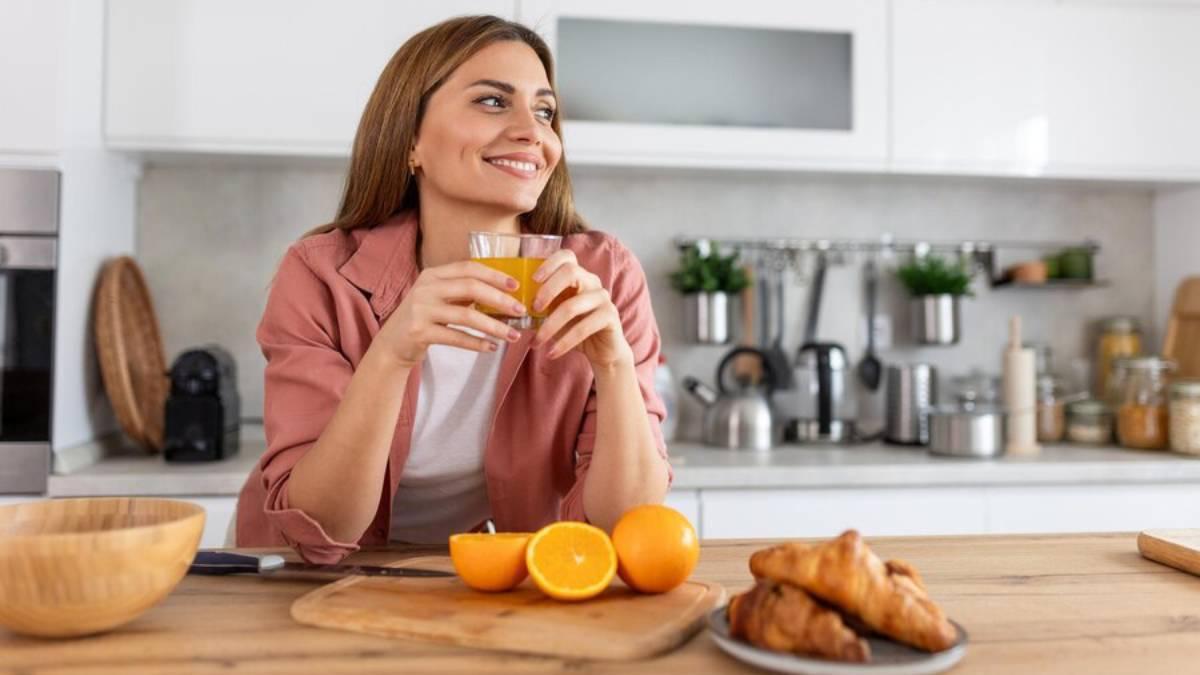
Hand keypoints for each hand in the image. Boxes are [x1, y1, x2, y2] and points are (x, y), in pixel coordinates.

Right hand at [375, 261, 525, 368]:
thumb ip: (462, 293)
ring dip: (494, 326)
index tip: (515, 285)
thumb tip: (503, 295)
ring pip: (467, 315)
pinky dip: (477, 343)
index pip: (468, 268)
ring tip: (513, 335)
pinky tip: (492, 348)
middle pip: (470, 287)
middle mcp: (426, 288)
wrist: (391, 345)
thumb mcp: (438, 299)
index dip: (494, 275)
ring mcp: (421, 310)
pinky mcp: (419, 332)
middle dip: (500, 299)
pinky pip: (456, 336)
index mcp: (432, 275)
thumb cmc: (423, 320)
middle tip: (520, 310)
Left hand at [531, 249, 632, 369]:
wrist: (603, 351)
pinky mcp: (610, 317)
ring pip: (572, 306)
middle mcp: (593, 282)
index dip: (549, 264)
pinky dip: (564, 342)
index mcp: (579, 276)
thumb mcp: (555, 314)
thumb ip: (540, 306)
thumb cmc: (574, 329)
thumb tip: (512, 308)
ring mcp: (603, 298)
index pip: (566, 256)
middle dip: (547, 290)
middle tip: (533, 309)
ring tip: (536, 342)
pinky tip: (551, 353)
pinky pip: (583, 327)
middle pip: (571, 272)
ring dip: (550, 326)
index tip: (533, 279)